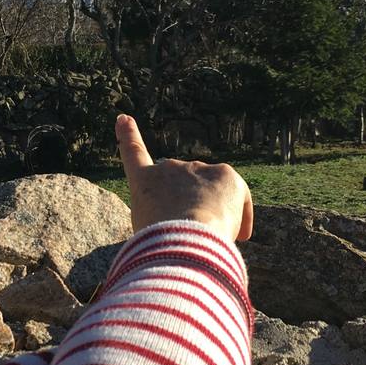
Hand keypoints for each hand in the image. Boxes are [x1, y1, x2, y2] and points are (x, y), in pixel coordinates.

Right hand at [116, 114, 253, 240]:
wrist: (183, 237)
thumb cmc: (162, 246)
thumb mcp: (151, 234)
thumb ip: (167, 221)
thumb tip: (196, 224)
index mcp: (143, 181)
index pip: (133, 153)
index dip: (128, 135)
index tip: (123, 118)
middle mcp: (168, 167)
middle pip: (183, 187)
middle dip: (189, 207)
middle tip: (192, 235)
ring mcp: (197, 168)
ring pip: (211, 196)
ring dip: (214, 215)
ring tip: (212, 242)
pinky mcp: (226, 176)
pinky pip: (237, 196)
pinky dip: (241, 216)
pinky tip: (242, 235)